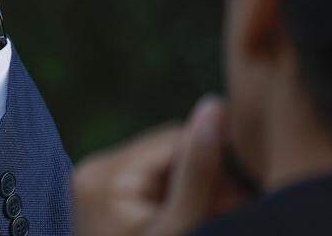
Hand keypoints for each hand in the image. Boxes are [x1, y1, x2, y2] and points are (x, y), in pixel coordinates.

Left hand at [73, 95, 252, 235]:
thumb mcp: (178, 228)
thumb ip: (198, 172)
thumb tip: (214, 107)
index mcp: (105, 172)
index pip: (174, 138)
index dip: (215, 162)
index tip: (240, 201)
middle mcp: (91, 169)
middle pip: (166, 153)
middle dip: (203, 180)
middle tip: (228, 215)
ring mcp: (91, 185)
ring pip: (159, 171)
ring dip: (191, 192)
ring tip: (203, 221)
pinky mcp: (98, 201)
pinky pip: (144, 188)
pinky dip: (171, 203)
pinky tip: (185, 222)